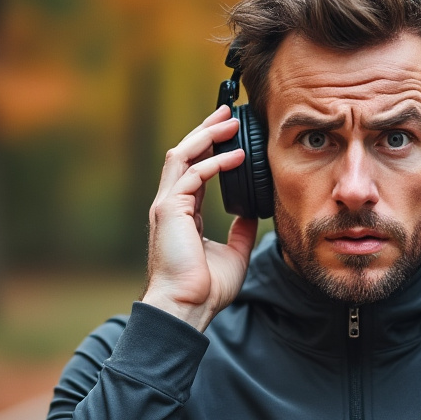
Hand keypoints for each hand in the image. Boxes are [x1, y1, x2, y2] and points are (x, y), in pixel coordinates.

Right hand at [142, 105, 257, 330]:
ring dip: (207, 136)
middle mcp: (171, 204)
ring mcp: (167, 206)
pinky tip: (235, 156)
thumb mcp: (234, 253)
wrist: (188, 306)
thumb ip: (241, 231)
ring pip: (182, 156)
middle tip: (227, 113)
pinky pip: (192, 175)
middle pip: (184, 154)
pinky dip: (214, 162)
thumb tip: (253, 214)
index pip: (194, 170)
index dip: (210, 148)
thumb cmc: (205, 287)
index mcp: (182, 213)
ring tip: (230, 122)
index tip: (229, 133)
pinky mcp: (169, 210)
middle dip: (206, 131)